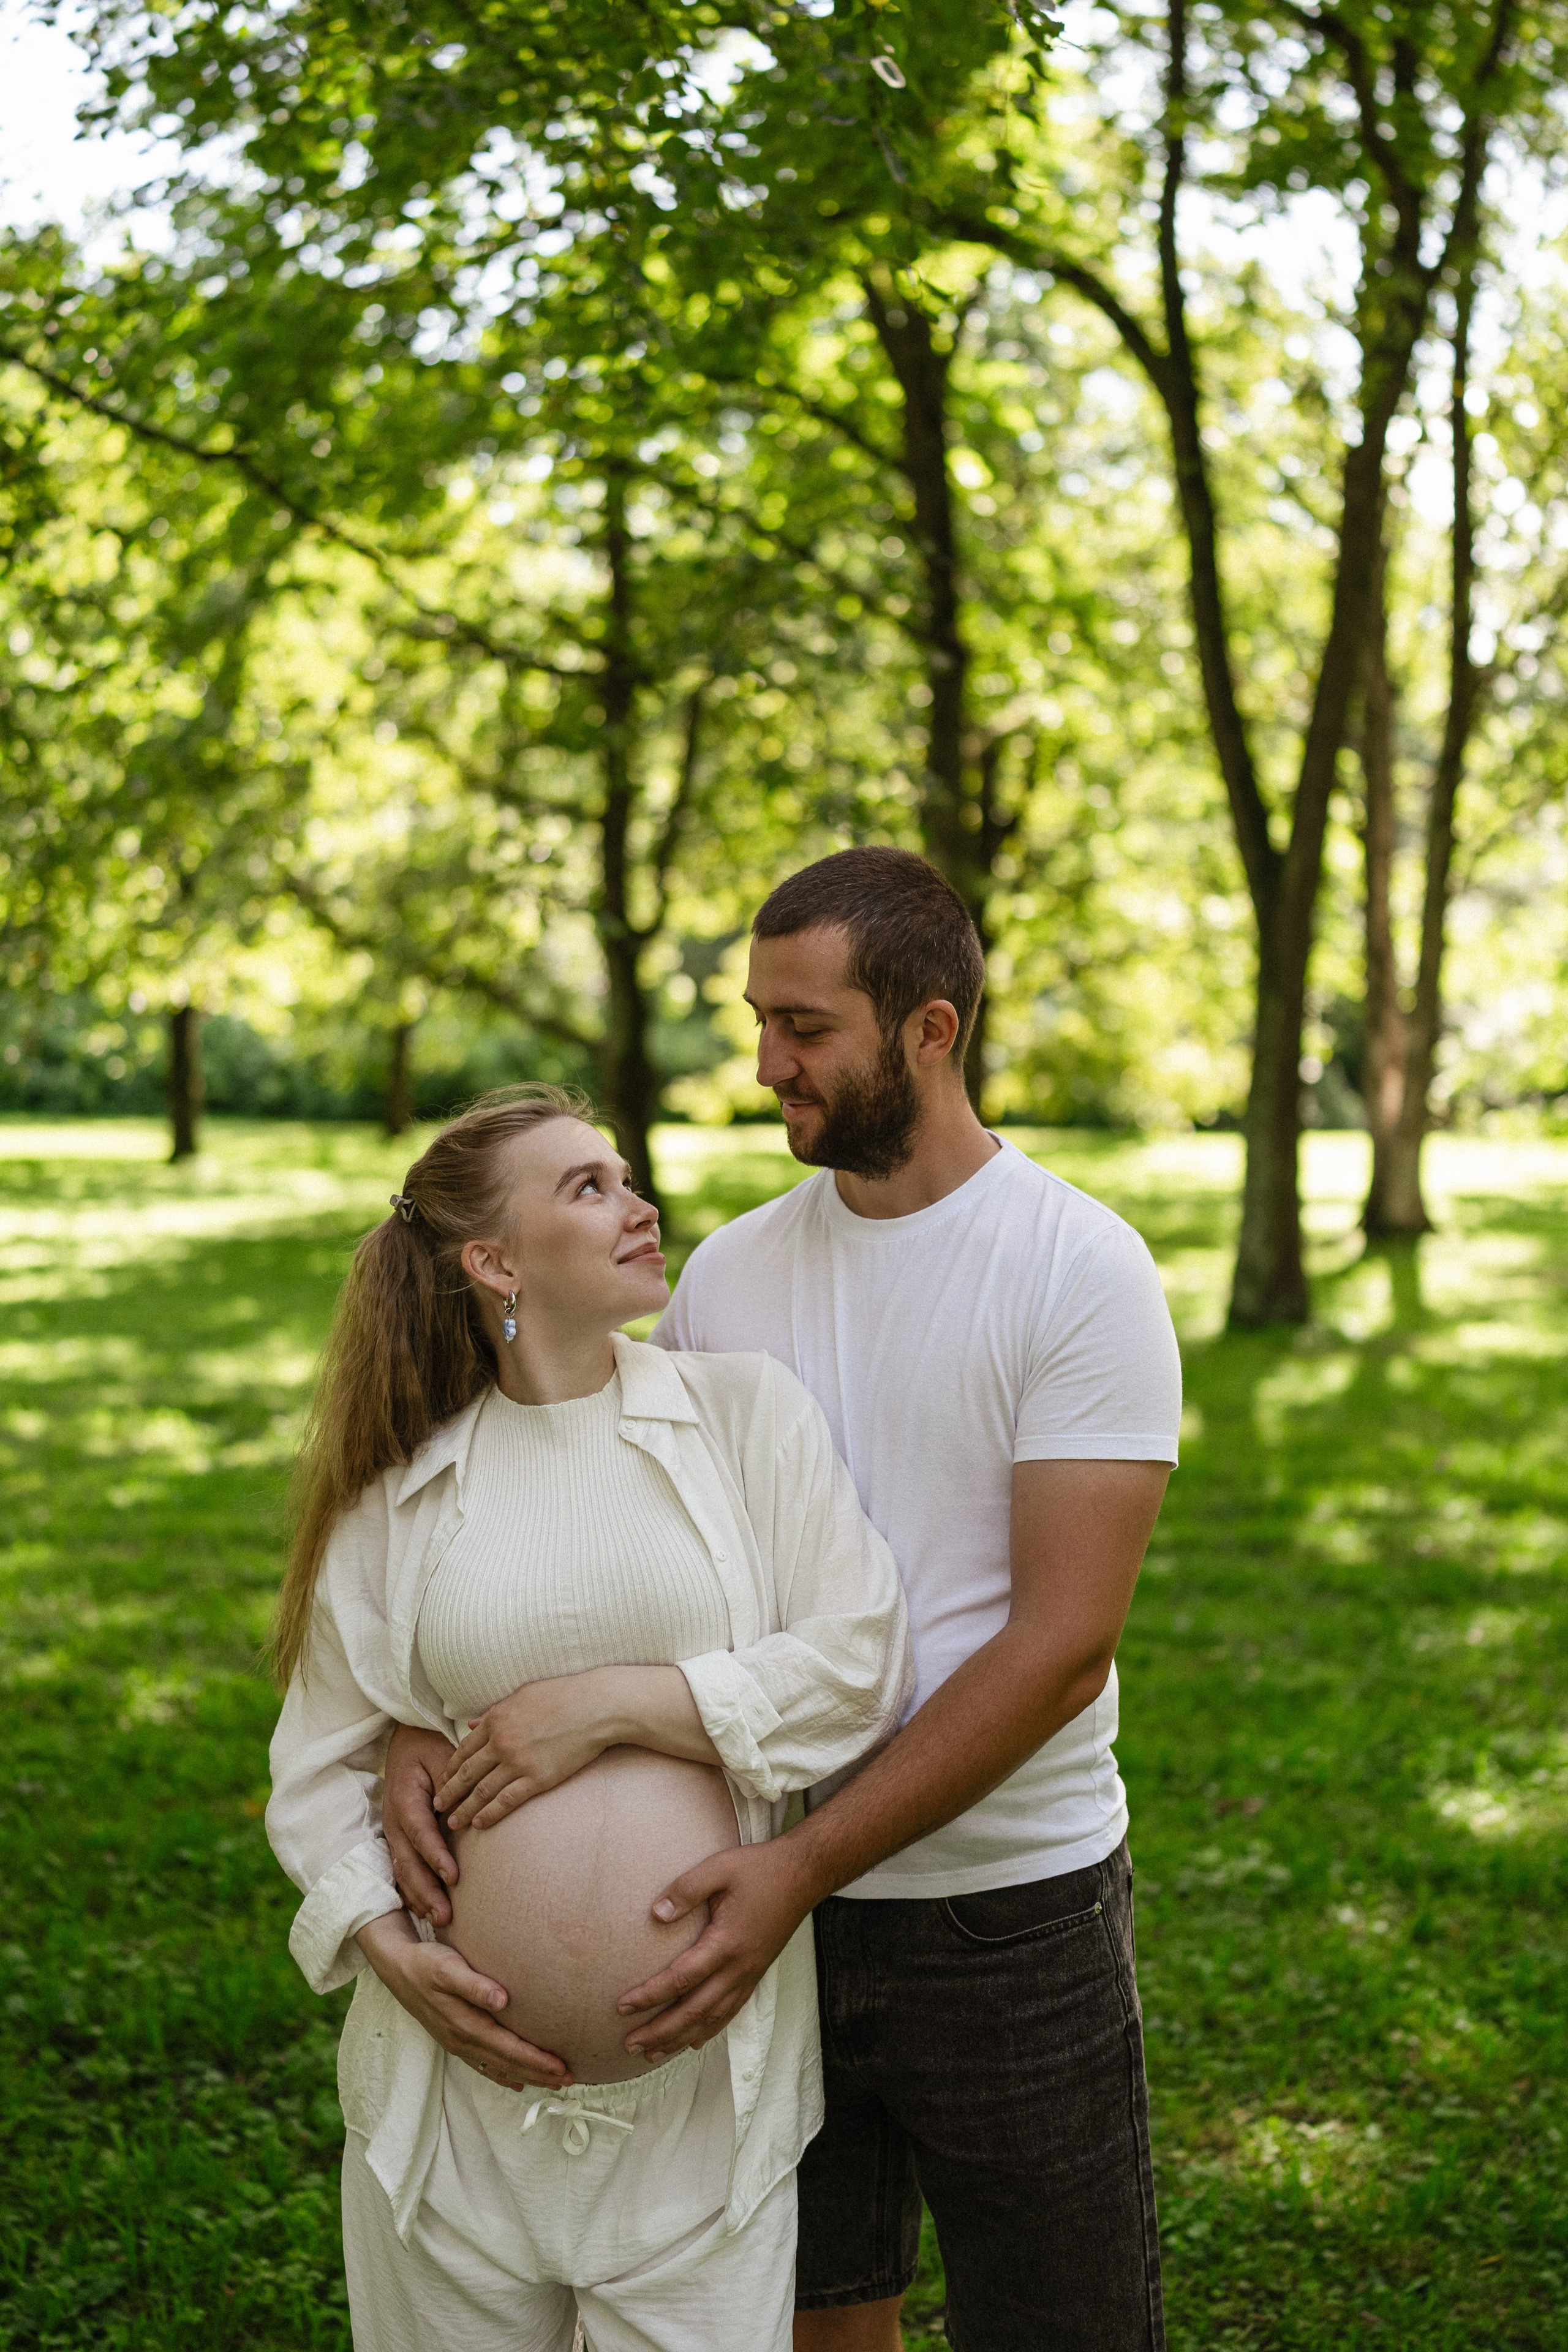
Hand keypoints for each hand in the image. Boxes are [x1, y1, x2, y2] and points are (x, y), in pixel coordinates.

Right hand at [356, 1911, 570, 2091]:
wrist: (398, 1968)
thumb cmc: (428, 1964)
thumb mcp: (449, 1968)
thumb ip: (474, 1985)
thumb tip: (502, 1999)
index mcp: (465, 2025)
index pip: (509, 2049)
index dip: (535, 2060)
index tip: (561, 2067)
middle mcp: (462, 2040)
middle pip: (506, 2063)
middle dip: (538, 2073)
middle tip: (569, 2080)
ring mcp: (457, 2043)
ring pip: (496, 2067)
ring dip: (525, 2076)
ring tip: (551, 2083)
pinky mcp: (453, 2039)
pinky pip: (482, 2065)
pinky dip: (501, 2074)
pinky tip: (515, 2082)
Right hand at [383, 1723, 459, 1926]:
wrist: (407, 1739)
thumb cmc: (429, 1746)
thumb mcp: (442, 1755)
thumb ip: (451, 1783)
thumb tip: (461, 1811)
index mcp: (404, 1797)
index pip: (420, 1832)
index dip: (435, 1856)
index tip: (453, 1876)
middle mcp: (393, 1820)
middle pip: (407, 1861)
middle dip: (426, 1890)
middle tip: (446, 1915)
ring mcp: (393, 1832)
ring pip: (402, 1870)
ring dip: (420, 1897)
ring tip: (440, 1920)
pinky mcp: (399, 1839)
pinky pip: (402, 1869)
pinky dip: (412, 1891)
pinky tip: (426, 1911)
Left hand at [436, 1670, 615, 1830]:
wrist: (596, 1706)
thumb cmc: (563, 1695)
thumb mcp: (522, 1696)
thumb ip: (494, 1712)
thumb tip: (471, 1723)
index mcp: (496, 1720)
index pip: (464, 1749)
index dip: (451, 1767)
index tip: (443, 1779)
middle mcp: (502, 1742)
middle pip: (467, 1773)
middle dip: (450, 1791)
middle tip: (437, 1805)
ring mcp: (518, 1761)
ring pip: (482, 1791)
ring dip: (464, 1809)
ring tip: (453, 1822)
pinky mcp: (538, 1778)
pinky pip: (507, 1801)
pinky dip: (490, 1814)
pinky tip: (479, 1823)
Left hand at [615, 1838, 817, 2064]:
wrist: (803, 1876)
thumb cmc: (759, 1869)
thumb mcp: (720, 1868)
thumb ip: (686, 1889)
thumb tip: (655, 1914)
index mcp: (726, 1943)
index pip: (681, 1979)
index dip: (650, 1995)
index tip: (622, 2006)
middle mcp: (739, 1968)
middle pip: (694, 2011)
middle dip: (660, 2031)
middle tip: (629, 2045)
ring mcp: (749, 1975)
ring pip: (711, 2019)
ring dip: (680, 2038)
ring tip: (653, 2054)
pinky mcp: (756, 1974)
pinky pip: (730, 2011)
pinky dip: (710, 2030)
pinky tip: (695, 2040)